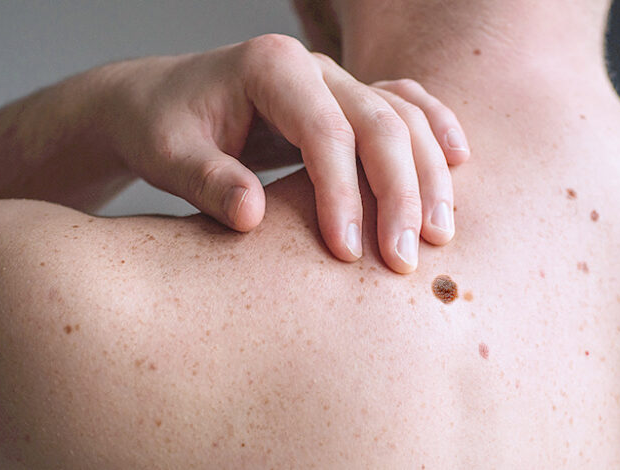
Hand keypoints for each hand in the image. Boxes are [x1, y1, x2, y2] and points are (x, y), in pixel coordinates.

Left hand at [101, 34, 469, 272]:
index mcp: (271, 67)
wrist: (160, 103)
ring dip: (428, 176)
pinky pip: (405, 106)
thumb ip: (207, 181)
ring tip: (439, 234)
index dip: (342, 194)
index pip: (326, 132)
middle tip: (405, 259)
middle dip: (399, 194)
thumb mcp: (167, 154)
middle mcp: (314, 67)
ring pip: (403, 118)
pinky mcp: (346, 101)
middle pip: (380, 124)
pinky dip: (434, 132)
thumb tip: (253, 216)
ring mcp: (336, 80)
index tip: (346, 253)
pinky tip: (459, 161)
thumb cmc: (162, 128)